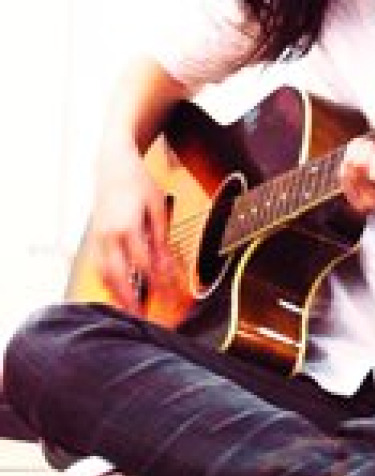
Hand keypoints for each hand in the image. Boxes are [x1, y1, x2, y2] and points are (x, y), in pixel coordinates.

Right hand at [89, 144, 172, 313]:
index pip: (144, 264)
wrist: (112, 165)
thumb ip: (161, 239)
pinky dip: (107, 282)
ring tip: (129, 312)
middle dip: (130, 299)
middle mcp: (108, 235)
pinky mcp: (94, 237)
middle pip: (118, 275)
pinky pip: (98, 266)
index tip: (170, 295)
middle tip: (143, 317)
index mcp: (126, 226)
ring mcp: (97, 237)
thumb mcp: (157, 208)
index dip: (158, 282)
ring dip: (116, 295)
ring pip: (103, 274)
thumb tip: (167, 264)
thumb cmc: (138, 183)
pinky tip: (117, 292)